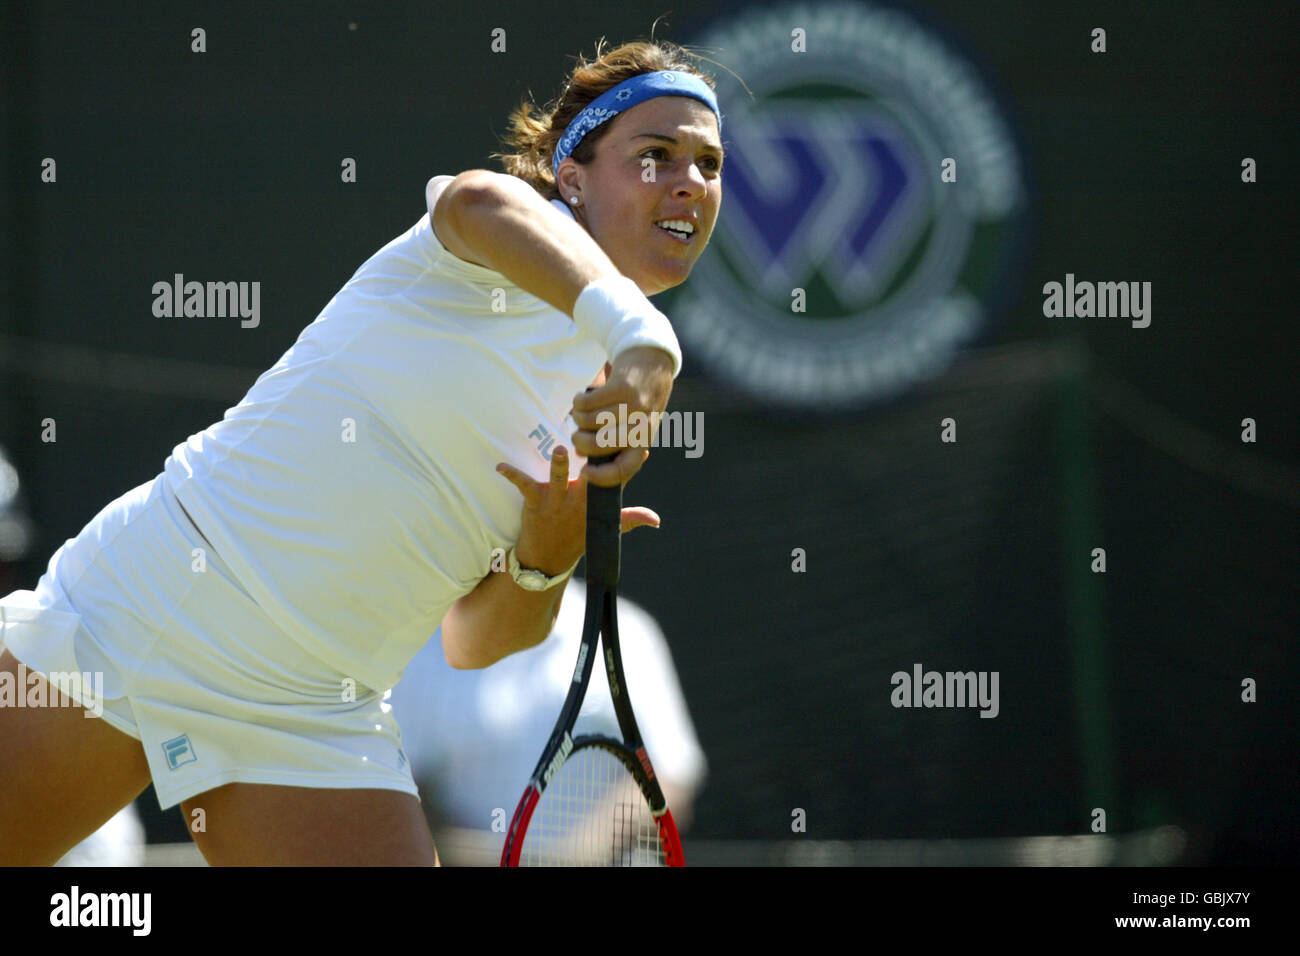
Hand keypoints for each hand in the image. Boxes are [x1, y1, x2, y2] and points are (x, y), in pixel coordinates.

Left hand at [495, 446, 661, 574]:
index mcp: (594, 504)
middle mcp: (577, 501)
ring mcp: (556, 501)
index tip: (641, 448)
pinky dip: (512, 475)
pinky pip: (523, 486)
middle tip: (601, 445)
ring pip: (558, 480)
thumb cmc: (576, 537)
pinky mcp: (535, 502)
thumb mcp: (605, 529)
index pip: (614, 481)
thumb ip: (631, 519)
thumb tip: (656, 519)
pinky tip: (501, 467)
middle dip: (595, 462)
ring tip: (559, 450)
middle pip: (588, 478)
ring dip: (557, 466)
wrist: (546, 560)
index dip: (628, 464)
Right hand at [569, 346, 674, 486]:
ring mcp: (632, 406)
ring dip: (578, 418)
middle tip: (576, 436)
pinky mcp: (621, 387)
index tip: (584, 472)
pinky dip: (578, 402)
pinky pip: (587, 402)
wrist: (653, 360)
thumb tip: (582, 453)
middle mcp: (641, 425)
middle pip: (600, 446)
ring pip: (590, 422)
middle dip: (580, 442)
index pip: (626, 468)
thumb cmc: (638, 397)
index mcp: (644, 439)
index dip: (602, 476)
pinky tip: (581, 398)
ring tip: (580, 413)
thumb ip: (614, 441)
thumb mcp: (636, 423)